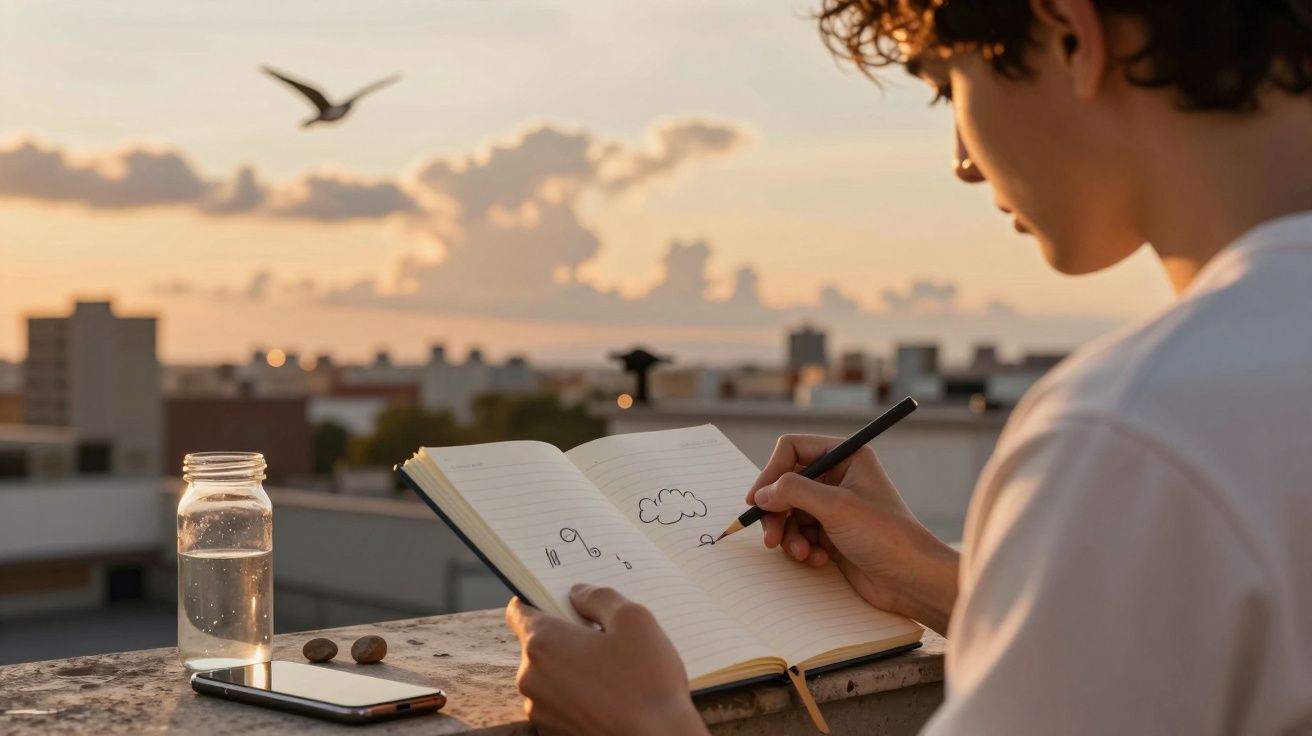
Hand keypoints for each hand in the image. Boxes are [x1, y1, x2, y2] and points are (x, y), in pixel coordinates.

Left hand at [505, 585, 708, 735]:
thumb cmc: (647, 682)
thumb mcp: (633, 619)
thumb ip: (599, 597)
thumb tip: (578, 593)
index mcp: (543, 643)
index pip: (519, 611)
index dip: (539, 600)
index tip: (563, 602)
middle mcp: (532, 677)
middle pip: (539, 644)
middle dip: (567, 637)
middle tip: (605, 638)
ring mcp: (541, 710)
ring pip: (551, 675)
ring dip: (573, 668)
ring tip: (614, 671)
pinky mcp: (554, 733)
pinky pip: (560, 702)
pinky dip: (578, 695)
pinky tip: (611, 696)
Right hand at [747, 434, 958, 634]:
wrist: (911, 580)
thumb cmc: (885, 536)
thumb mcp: (835, 506)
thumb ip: (794, 491)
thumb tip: (762, 493)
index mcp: (847, 457)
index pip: (793, 450)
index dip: (771, 472)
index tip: (757, 499)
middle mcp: (839, 478)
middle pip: (787, 484)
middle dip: (777, 512)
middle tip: (770, 537)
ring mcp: (835, 508)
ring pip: (790, 513)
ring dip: (789, 535)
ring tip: (802, 553)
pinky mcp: (833, 534)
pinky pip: (801, 535)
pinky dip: (803, 548)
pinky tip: (818, 560)